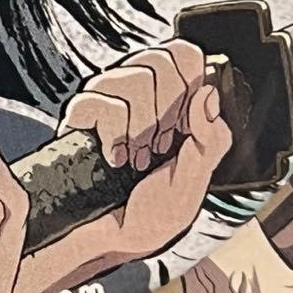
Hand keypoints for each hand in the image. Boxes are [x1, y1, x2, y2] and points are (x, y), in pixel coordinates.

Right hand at [58, 40, 231, 259]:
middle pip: (161, 60)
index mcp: (171, 100)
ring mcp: (107, 98)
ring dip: (142, 129)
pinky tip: (116, 157)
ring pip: (135, 78)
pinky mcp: (81, 112)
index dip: (190, 79)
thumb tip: (209, 94)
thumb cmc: (152, 212)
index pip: (183, 53)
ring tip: (138, 157)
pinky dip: (115, 135)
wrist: (110, 239)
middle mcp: (137, 91)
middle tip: (162, 145)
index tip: (188, 120)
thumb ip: (211, 139)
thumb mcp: (195, 181)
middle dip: (168, 111)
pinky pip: (104, 101)